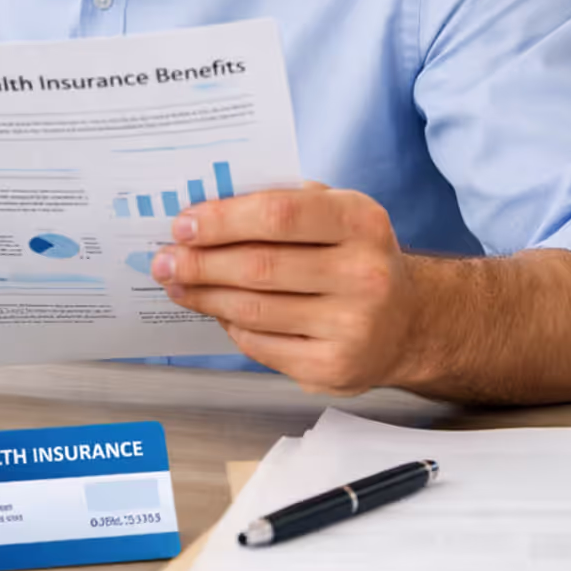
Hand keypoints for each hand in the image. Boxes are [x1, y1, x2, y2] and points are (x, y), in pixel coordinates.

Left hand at [154, 184, 420, 395]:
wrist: (406, 323)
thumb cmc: (351, 256)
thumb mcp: (334, 213)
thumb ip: (280, 202)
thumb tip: (202, 211)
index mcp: (361, 222)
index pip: (279, 214)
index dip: (222, 220)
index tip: (182, 224)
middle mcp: (365, 274)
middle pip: (259, 266)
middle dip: (200, 262)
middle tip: (164, 259)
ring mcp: (353, 327)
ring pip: (253, 309)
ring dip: (203, 295)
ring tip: (176, 282)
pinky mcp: (334, 368)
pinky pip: (260, 344)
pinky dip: (229, 325)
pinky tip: (215, 310)